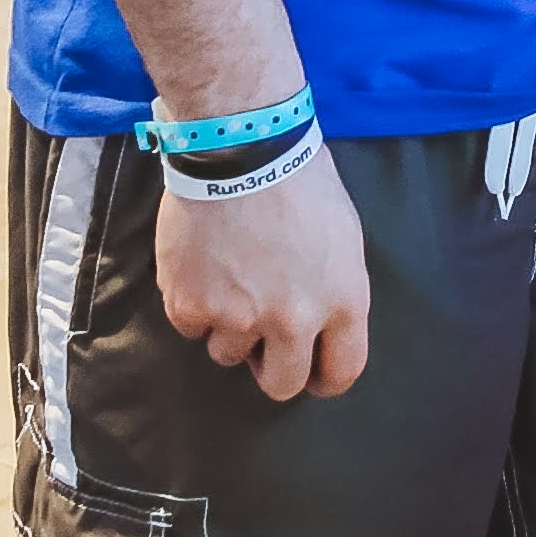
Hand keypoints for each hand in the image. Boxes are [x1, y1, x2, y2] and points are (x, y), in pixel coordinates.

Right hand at [153, 146, 371, 401]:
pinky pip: (191, 329)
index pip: (342, 372)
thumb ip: (334, 292)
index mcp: (344, 302)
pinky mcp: (191, 308)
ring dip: (229, 327)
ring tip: (232, 277)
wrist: (242, 152)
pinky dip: (195, 305)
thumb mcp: (343, 241)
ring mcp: (238, 318)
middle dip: (272, 367)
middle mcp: (294, 320)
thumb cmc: (302, 185)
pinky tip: (204, 266)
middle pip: (281, 384)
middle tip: (263, 341)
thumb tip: (319, 328)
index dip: (324, 378)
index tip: (312, 373)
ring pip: (228, 354)